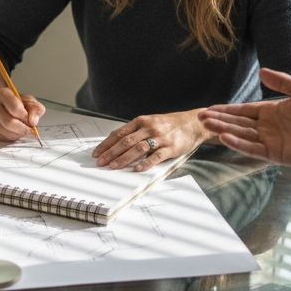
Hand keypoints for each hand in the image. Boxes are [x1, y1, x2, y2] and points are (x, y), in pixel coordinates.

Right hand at [0, 87, 44, 141]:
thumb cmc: (15, 102)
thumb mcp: (28, 100)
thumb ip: (35, 108)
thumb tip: (33, 122)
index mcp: (2, 93)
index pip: (15, 108)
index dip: (25, 117)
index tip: (31, 121)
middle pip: (9, 123)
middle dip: (23, 129)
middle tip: (31, 131)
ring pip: (6, 132)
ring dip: (18, 134)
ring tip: (23, 129)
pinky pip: (2, 138)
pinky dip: (12, 137)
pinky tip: (15, 132)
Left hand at [93, 109, 208, 171]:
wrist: (193, 123)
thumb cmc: (169, 124)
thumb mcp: (150, 122)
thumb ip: (135, 131)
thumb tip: (115, 142)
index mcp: (141, 121)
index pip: (119, 133)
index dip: (107, 144)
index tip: (97, 153)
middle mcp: (149, 128)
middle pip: (126, 142)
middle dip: (111, 153)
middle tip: (100, 163)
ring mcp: (160, 137)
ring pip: (138, 148)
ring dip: (124, 158)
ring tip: (113, 166)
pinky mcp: (171, 147)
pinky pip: (156, 156)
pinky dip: (146, 162)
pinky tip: (137, 169)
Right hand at [199, 69, 290, 168]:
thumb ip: (282, 82)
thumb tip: (262, 71)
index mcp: (272, 112)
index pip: (244, 110)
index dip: (227, 109)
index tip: (209, 108)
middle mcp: (268, 127)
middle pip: (238, 123)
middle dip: (219, 120)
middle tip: (200, 117)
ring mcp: (270, 141)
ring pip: (241, 135)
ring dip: (224, 130)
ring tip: (207, 125)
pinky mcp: (274, 154)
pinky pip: (252, 149)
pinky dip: (238, 144)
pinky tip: (225, 137)